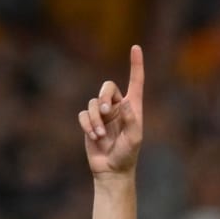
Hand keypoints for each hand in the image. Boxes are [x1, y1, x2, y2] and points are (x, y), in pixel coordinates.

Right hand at [79, 44, 144, 176]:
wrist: (112, 170)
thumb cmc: (127, 155)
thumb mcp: (135, 138)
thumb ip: (131, 120)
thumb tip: (125, 102)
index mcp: (132, 106)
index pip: (135, 81)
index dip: (136, 64)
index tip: (135, 47)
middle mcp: (117, 107)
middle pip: (107, 87)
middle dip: (103, 97)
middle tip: (104, 111)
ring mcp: (102, 115)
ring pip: (92, 103)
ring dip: (95, 119)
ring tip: (100, 135)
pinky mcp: (89, 123)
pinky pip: (83, 115)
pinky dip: (87, 125)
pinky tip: (94, 137)